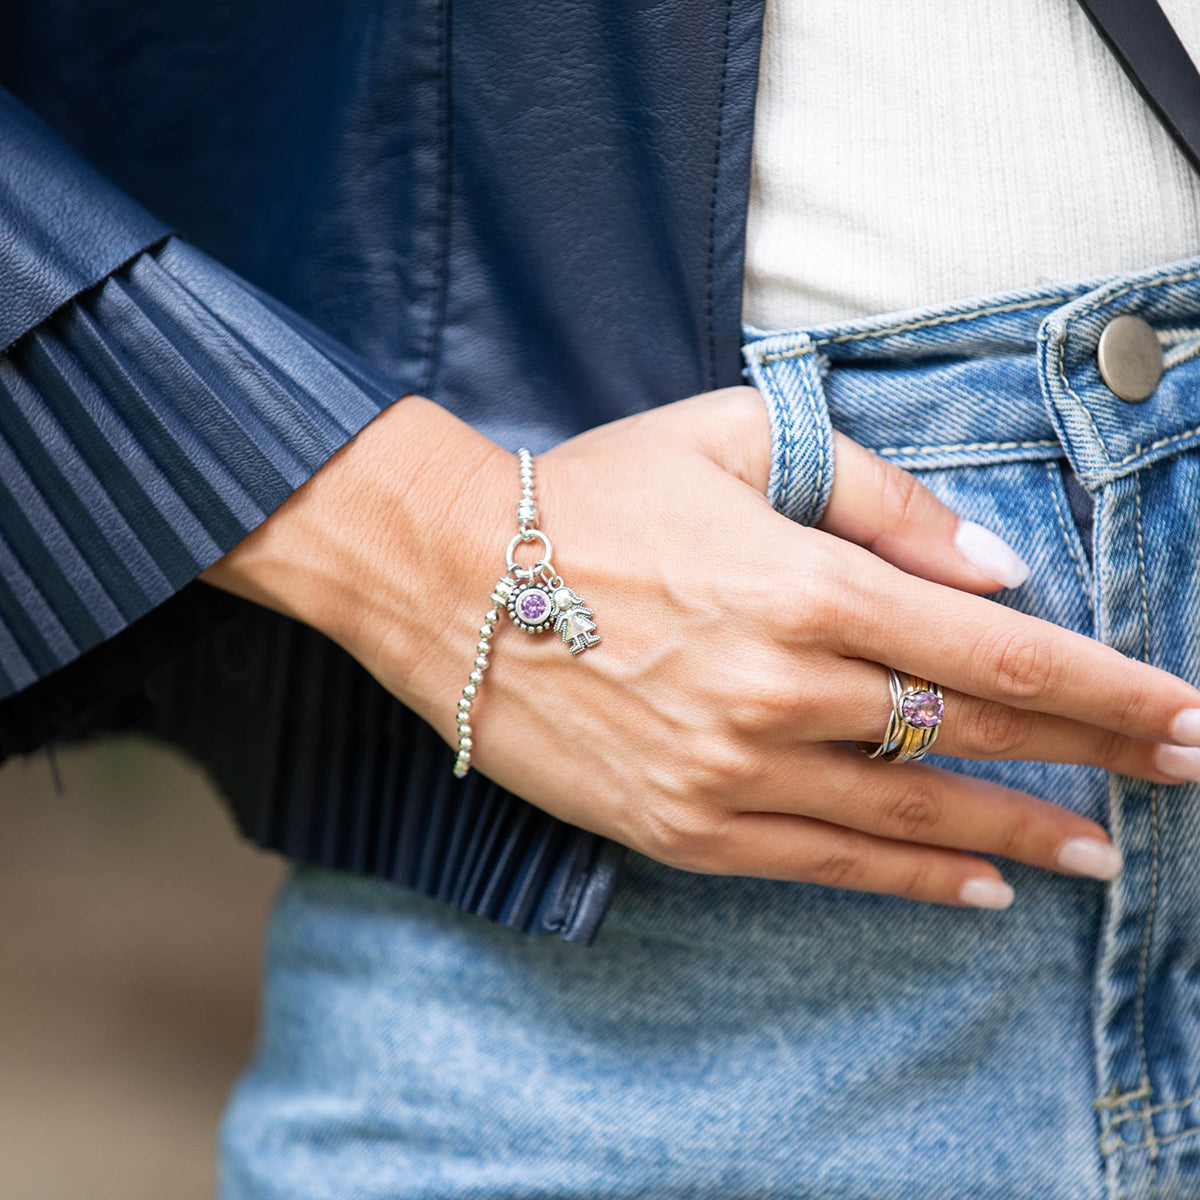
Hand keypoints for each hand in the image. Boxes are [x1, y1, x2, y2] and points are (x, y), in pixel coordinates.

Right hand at [204, 389, 1199, 908]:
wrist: (452, 582)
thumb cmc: (593, 497)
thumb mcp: (734, 440)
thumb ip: (876, 493)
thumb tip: (989, 563)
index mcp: (803, 584)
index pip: (991, 647)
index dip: (1101, 686)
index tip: (1179, 711)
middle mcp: (782, 689)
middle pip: (971, 732)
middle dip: (1094, 756)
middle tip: (1181, 772)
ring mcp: (732, 769)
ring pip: (911, 813)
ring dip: (1022, 832)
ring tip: (1106, 853)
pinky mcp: (686, 825)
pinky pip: (824, 864)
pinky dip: (912, 878)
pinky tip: (979, 886)